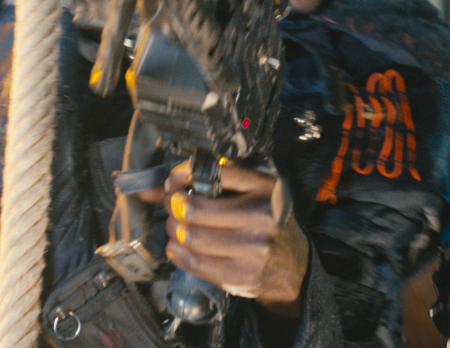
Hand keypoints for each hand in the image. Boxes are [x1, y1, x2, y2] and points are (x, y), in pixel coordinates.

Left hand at [162, 160, 310, 318]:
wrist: (293, 264)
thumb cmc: (267, 221)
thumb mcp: (252, 192)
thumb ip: (211, 182)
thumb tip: (156, 186)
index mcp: (264, 189)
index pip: (212, 174)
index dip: (182, 177)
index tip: (174, 182)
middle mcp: (261, 217)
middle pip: (193, 210)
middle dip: (173, 206)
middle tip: (172, 206)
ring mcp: (252, 249)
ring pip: (190, 238)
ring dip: (173, 230)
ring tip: (176, 227)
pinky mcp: (240, 275)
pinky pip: (194, 263)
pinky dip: (177, 253)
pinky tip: (178, 247)